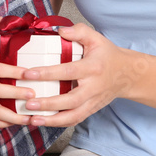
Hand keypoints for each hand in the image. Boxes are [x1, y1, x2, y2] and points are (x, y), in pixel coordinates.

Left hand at [20, 23, 139, 127]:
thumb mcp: (96, 38)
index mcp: (93, 68)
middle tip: (28, 103)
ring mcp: (93, 101)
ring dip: (51, 120)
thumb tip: (60, 31)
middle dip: (48, 104)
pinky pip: (74, 120)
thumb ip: (79, 32)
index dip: (48, 73)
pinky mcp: (91, 110)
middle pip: (70, 100)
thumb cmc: (108, 56)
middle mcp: (93, 87)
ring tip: (32, 119)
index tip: (28, 74)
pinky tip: (42, 122)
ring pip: (72, 116)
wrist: (127, 74)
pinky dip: (58, 124)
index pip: (68, 71)